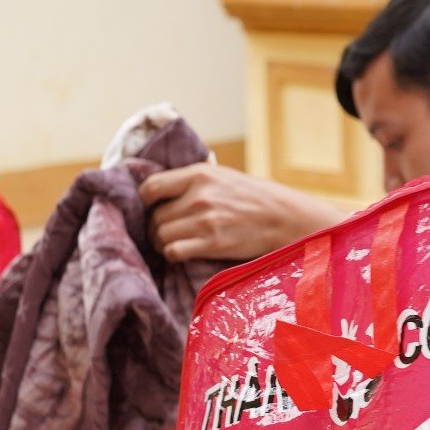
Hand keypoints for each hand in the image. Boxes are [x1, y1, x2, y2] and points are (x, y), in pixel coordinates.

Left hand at [138, 162, 336, 263]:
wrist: (283, 217)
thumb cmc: (253, 197)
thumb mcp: (223, 176)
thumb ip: (193, 180)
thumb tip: (162, 186)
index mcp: (199, 174)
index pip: (150, 187)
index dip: (145, 201)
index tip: (152, 208)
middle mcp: (198, 196)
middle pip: (154, 217)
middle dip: (155, 227)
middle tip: (165, 232)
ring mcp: (204, 220)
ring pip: (160, 236)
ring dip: (162, 243)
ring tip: (174, 243)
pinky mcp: (211, 243)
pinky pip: (173, 252)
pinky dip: (173, 254)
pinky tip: (184, 252)